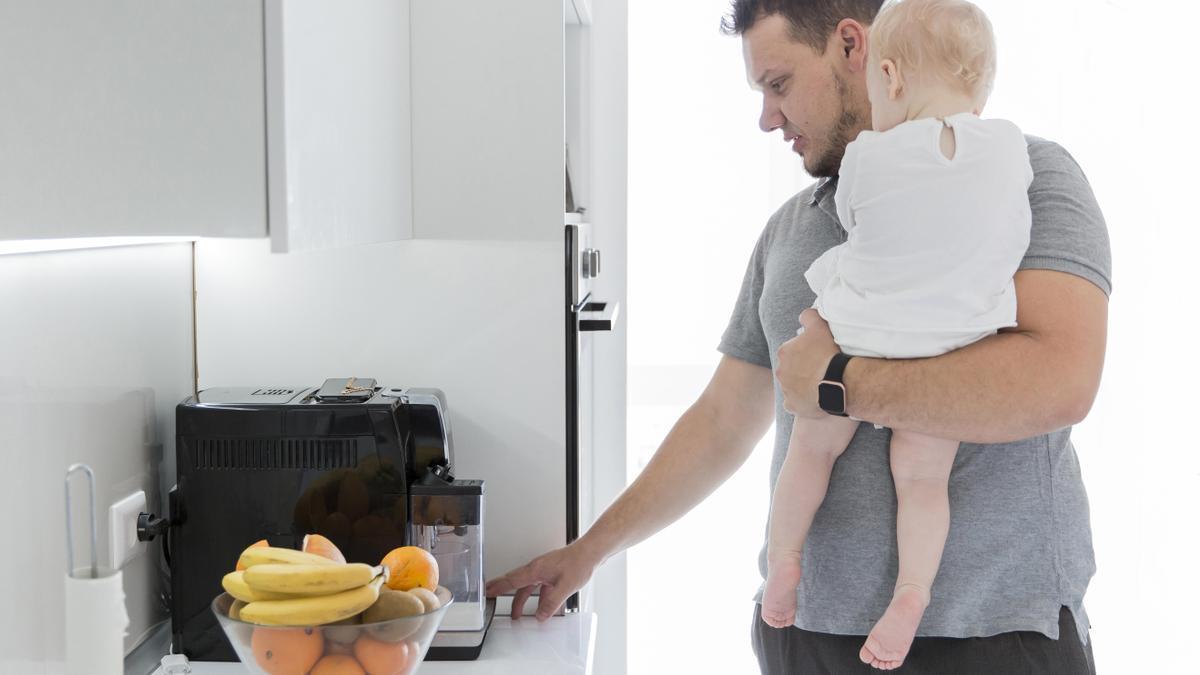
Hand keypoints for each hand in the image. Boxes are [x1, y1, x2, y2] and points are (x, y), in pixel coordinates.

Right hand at [485, 539, 602, 620]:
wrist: (589, 553)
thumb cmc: (578, 563)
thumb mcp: (565, 587)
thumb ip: (551, 603)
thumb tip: (541, 615)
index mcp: (536, 570)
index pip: (511, 580)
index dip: (497, 587)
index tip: (486, 591)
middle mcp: (537, 568)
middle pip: (515, 582)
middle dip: (501, 590)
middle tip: (490, 597)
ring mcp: (543, 569)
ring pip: (526, 586)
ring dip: (520, 599)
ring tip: (516, 612)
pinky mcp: (550, 572)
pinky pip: (537, 586)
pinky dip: (534, 596)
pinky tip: (540, 606)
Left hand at [776, 308, 838, 418]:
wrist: (838, 382)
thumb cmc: (829, 353)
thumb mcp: (820, 326)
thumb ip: (809, 316)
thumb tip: (804, 316)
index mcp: (784, 352)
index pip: (792, 351)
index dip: (806, 352)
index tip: (818, 355)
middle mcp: (780, 371)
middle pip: (791, 369)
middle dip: (802, 369)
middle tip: (820, 370)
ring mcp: (785, 390)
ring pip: (792, 386)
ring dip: (803, 385)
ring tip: (821, 384)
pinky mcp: (792, 406)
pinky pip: (795, 404)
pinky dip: (803, 402)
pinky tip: (816, 398)